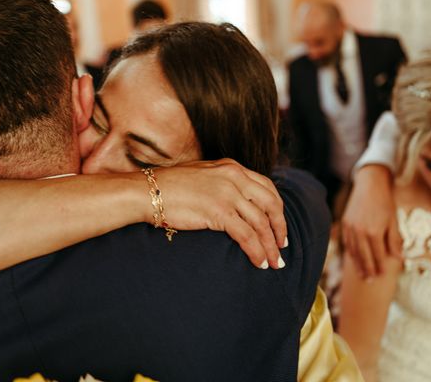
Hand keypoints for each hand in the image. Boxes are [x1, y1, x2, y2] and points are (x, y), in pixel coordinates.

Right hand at [154, 159, 286, 269]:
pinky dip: (256, 251)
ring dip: (270, 246)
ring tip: (273, 262)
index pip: (266, 187)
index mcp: (231, 167)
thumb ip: (222, 183)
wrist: (148, 191)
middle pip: (271, 204)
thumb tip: (236, 202)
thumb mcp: (202, 176)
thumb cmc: (169, 187)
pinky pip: (247, 235)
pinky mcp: (219, 211)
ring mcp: (227, 193)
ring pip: (261, 223)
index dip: (277, 209)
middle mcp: (234, 177)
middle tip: (281, 247)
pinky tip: (258, 262)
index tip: (278, 226)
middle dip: (280, 228)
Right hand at [341, 164, 400, 277]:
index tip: (382, 276)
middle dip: (367, 270)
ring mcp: (350, 228)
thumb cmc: (384, 202)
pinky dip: (350, 253)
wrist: (369, 185)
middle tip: (369, 281)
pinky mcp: (345, 223)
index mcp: (374, 232)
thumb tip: (398, 258)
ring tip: (361, 274)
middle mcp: (360, 232)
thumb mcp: (393, 221)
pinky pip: (346, 242)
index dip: (380, 267)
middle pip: (363, 256)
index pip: (377, 255)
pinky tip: (354, 259)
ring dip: (357, 264)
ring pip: (353, 251)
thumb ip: (394, 240)